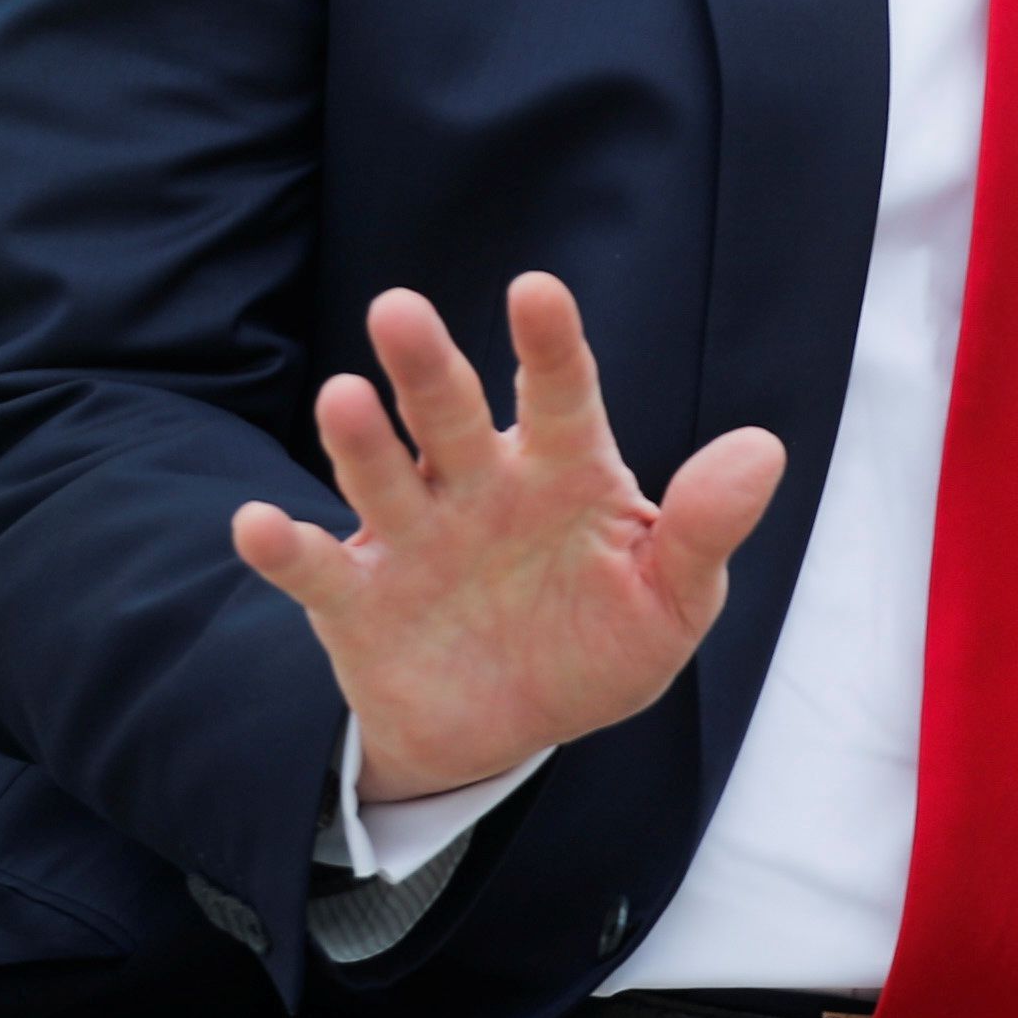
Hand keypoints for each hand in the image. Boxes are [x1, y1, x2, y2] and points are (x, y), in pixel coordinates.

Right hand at [229, 273, 785, 800]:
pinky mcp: (357, 598)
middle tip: (400, 310)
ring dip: (360, 439)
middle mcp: (478, 485)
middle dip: (427, 366)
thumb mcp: (672, 597)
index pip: (559, 394)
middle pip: (449, 414)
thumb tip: (762, 448)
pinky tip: (255, 525)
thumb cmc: (599, 639)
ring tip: (343, 397)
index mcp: (562, 470)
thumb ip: (706, 526)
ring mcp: (412, 537)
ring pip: (380, 475)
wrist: (512, 726)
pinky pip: (315, 570)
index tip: (536, 292)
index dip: (549, 346)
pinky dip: (283, 549)